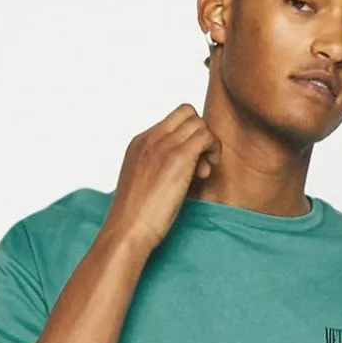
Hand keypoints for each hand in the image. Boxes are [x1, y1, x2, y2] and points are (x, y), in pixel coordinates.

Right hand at [104, 106, 221, 254]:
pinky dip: (214, 149)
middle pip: (186, 113)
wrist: (127, 229)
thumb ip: (158, 168)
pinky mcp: (178, 157)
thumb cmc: (135, 217)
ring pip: (198, 123)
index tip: (187, 163)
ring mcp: (163, 146)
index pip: (172, 121)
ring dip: (208, 144)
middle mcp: (150, 139)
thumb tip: (184, 168)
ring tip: (203, 172)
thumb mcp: (142, 183)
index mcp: (139, 143)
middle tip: (200, 163)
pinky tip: (208, 172)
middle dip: (198, 134)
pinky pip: (206, 136)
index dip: (185, 137)